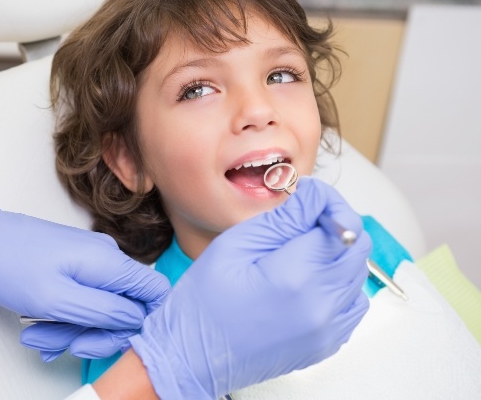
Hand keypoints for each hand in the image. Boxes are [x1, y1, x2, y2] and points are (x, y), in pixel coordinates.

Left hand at [0, 195, 169, 358]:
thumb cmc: (9, 263)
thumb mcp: (57, 299)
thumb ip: (103, 311)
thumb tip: (137, 319)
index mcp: (109, 262)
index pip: (155, 290)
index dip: (145, 321)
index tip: (117, 339)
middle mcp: (106, 259)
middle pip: (125, 307)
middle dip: (96, 333)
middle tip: (66, 345)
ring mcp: (90, 262)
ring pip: (100, 308)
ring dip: (73, 330)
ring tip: (39, 337)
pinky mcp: (75, 267)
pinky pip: (83, 300)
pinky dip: (65, 319)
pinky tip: (41, 329)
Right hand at [128, 177, 371, 398]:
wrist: (193, 356)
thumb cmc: (204, 302)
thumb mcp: (235, 244)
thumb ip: (283, 218)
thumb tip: (315, 195)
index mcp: (295, 276)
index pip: (343, 224)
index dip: (327, 204)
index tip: (308, 201)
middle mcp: (320, 306)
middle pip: (358, 248)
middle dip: (334, 225)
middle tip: (300, 223)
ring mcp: (327, 330)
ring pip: (358, 274)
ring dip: (336, 254)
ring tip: (297, 255)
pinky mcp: (326, 344)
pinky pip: (351, 303)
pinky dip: (336, 284)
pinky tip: (305, 281)